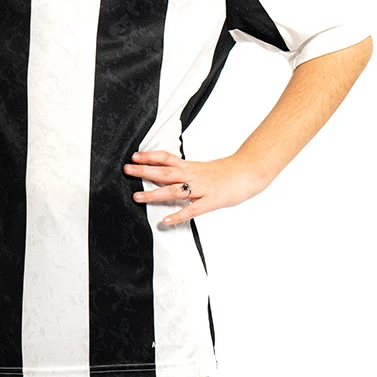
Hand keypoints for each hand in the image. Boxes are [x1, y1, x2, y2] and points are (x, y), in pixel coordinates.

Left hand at [123, 149, 264, 225]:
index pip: (167, 158)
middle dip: (144, 171)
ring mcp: (202, 188)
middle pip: (165, 172)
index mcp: (191, 167)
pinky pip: (192, 210)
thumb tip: (172, 176)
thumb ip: (188, 173)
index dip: (150, 156)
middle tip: (126, 170)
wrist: (250, 171)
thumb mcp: (204, 168)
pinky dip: (178, 215)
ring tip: (137, 196)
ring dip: (154, 193)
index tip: (135, 155)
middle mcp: (193, 175)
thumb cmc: (228, 172)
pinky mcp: (211, 201)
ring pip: (174, 190)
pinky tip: (165, 220)